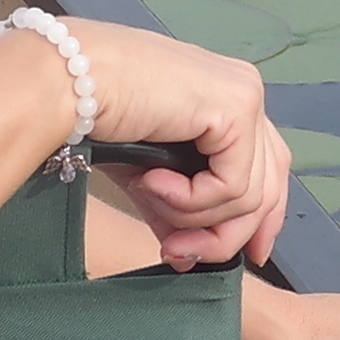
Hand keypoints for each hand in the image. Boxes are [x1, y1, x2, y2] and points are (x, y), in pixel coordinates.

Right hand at [75, 24, 285, 267]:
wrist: (68, 81)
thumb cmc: (99, 113)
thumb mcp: (150, 172)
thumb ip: (180, 207)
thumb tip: (190, 256)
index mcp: (230, 99)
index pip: (271, 168)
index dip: (263, 220)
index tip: (248, 258)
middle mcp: (246, 91)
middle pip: (269, 187)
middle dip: (226, 236)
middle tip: (179, 255)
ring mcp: (246, 97)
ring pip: (250, 197)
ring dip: (194, 217)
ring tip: (149, 196)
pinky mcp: (237, 107)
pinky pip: (233, 186)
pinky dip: (190, 200)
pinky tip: (152, 180)